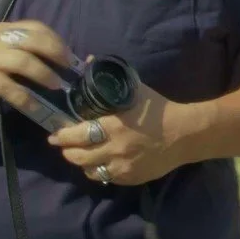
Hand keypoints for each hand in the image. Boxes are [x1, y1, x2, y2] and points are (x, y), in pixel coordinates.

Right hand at [0, 20, 71, 114]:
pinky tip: (36, 107)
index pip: (36, 27)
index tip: (68, 54)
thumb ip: (17, 48)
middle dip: (57, 53)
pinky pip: (13, 89)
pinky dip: (28, 99)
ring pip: (26, 62)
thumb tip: (50, 58)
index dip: (56, 39)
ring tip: (57, 85)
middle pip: (35, 40)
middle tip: (69, 68)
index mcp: (2, 30)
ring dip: (45, 74)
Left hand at [47, 83, 212, 186]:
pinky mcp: (130, 178)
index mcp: (113, 126)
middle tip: (63, 144)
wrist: (184, 134)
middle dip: (67, 150)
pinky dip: (99, 170)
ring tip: (80, 154)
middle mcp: (114, 149)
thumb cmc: (158, 109)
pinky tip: (100, 162)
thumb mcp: (135, 89)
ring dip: (81, 163)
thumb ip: (110, 79)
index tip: (54, 134)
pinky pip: (106, 178)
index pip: (76, 135)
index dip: (61, 136)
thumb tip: (89, 61)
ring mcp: (122, 167)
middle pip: (77, 157)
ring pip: (89, 171)